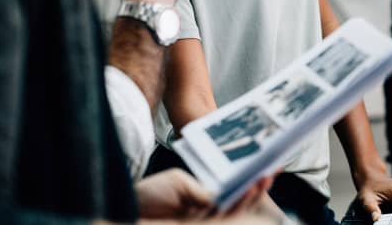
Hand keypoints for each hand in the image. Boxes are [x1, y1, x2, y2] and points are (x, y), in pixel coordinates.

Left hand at [135, 169, 272, 219]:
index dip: (248, 185)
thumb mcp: (177, 183)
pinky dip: (235, 208)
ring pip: (232, 214)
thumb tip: (219, 197)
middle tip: (270, 175)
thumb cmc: (144, 196)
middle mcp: (203, 215)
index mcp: (200, 203)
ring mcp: (200, 223)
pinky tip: (244, 196)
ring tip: (262, 182)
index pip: (230, 195)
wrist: (120, 207)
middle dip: (255, 190)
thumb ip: (201, 190)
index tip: (264, 171)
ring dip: (249, 198)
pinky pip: (221, 219)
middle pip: (237, 205)